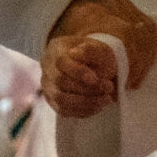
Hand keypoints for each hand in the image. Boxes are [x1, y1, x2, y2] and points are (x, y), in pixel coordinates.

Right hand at [40, 0, 156, 118]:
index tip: (97, 79)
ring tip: (105, 100)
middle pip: (60, 83)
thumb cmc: (95, 53)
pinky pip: (63, 110)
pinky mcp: (53, 100)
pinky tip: (97, 106)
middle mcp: (47, 67)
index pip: (61, 62)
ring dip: (85, 102)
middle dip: (86, 89)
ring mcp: (48, 85)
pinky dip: (81, 110)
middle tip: (109, 89)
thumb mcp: (99, 45)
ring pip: (60, 99)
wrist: (89, 62)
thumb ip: (94, 49)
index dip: (78, 72)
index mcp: (56, 49)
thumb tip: (82, 51)